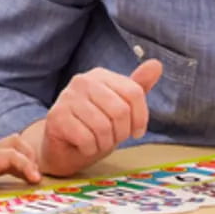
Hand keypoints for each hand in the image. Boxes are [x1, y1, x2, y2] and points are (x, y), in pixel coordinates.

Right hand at [24, 59, 162, 176]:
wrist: (62, 146)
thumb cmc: (94, 126)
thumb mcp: (120, 107)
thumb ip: (137, 87)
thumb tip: (157, 64)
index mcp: (100, 75)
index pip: (134, 92)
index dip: (141, 117)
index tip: (136, 131)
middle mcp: (82, 81)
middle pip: (120, 111)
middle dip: (121, 133)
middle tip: (112, 138)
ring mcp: (67, 97)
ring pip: (103, 127)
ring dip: (104, 143)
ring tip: (97, 141)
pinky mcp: (57, 116)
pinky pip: (86, 139)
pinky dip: (90, 149)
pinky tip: (84, 145)